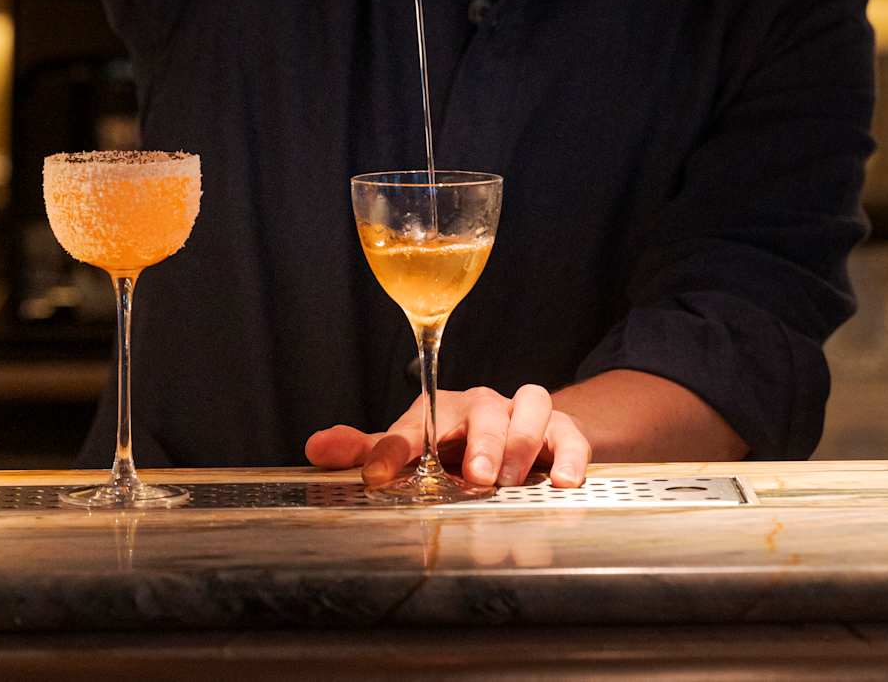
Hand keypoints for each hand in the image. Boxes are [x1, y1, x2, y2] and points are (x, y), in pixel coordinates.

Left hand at [305, 384, 591, 490]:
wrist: (521, 437)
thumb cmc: (459, 445)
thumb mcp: (414, 450)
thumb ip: (371, 452)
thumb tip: (316, 448)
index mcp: (441, 411)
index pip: (413, 423)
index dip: (393, 449)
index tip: (378, 478)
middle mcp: (483, 407)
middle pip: (479, 409)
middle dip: (477, 441)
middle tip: (473, 474)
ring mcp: (524, 416)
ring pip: (528, 406)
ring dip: (520, 440)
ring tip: (509, 479)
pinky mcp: (563, 431)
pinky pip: (571, 433)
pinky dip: (571, 455)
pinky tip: (564, 481)